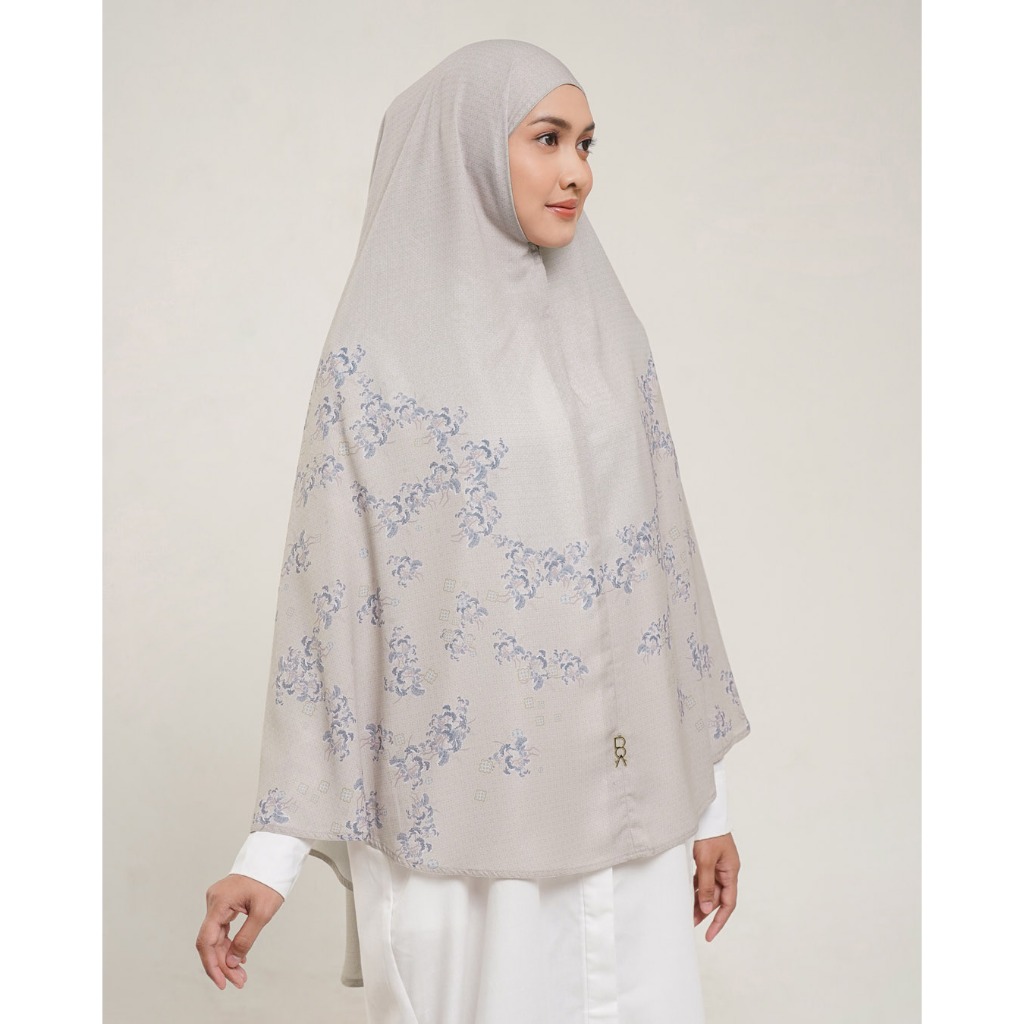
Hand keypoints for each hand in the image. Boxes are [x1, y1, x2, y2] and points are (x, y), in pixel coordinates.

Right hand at [196, 874, 284, 988]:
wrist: (274, 859)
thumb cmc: (270, 880)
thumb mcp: (263, 912)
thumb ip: (245, 938)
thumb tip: (231, 962)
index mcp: (219, 902)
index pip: (207, 940)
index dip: (212, 965)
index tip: (222, 982)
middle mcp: (214, 901)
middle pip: (211, 941)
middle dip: (223, 964)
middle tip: (238, 981)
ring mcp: (218, 902)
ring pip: (216, 937)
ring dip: (227, 957)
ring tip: (240, 974)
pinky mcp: (224, 903)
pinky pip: (222, 928)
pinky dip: (230, 944)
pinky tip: (239, 957)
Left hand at [691, 832, 739, 940]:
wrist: (703, 811)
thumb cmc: (708, 833)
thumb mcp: (705, 860)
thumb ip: (705, 885)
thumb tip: (705, 908)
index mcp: (730, 871)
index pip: (728, 903)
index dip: (719, 921)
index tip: (709, 935)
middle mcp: (726, 870)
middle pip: (716, 897)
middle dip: (704, 910)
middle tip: (689, 922)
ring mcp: (716, 864)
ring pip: (708, 888)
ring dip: (698, 899)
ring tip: (685, 911)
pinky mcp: (706, 859)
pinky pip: (702, 878)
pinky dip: (694, 887)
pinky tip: (685, 893)